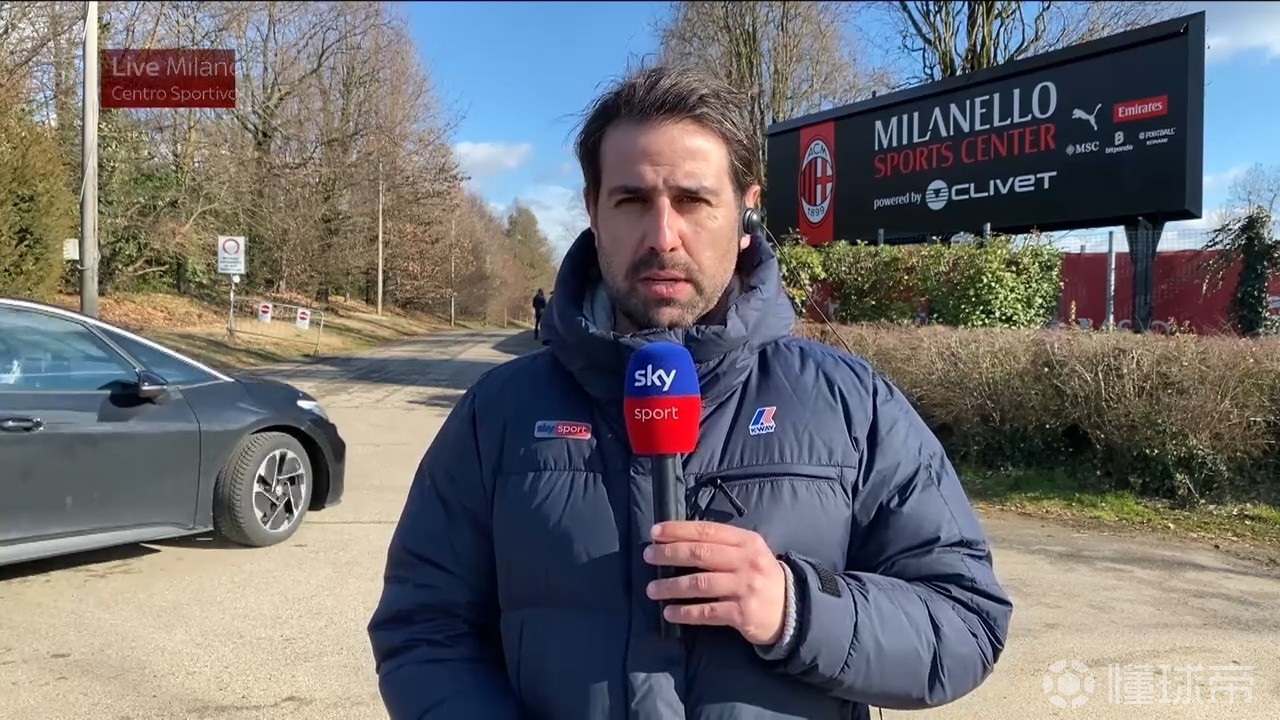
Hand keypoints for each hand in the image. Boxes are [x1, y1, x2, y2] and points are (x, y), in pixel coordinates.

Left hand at [643, 521, 786, 645]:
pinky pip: (707, 612)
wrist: (792, 610)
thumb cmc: (761, 577)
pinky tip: (670, 612)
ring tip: (652, 589)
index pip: (707, 531)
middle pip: (700, 554)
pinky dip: (685, 613)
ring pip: (699, 584)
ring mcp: (745, 588)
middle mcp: (746, 562)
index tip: (655, 532)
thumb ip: (722, 544)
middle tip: (648, 556)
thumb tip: (678, 539)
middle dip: (669, 553)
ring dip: (671, 586)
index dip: (678, 530)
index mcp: (747, 541)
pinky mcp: (742, 614)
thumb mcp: (749, 553)